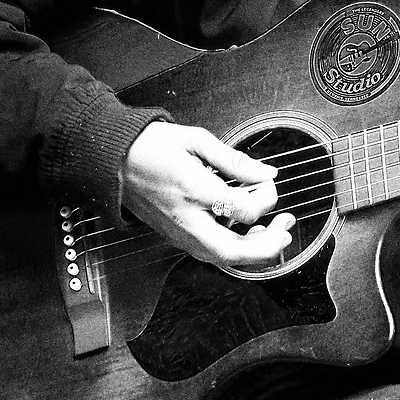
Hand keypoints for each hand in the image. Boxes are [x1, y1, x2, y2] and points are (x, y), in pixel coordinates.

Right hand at [121, 120, 293, 269]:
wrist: (112, 160)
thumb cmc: (149, 146)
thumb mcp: (195, 139)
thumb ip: (234, 160)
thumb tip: (267, 173)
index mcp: (192, 189)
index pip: (243, 210)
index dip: (266, 198)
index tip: (268, 183)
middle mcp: (186, 219)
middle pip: (234, 252)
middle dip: (268, 246)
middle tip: (287, 228)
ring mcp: (179, 233)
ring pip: (223, 259)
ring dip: (255, 251)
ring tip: (274, 232)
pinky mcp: (176, 237)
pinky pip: (211, 253)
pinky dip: (236, 249)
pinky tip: (247, 233)